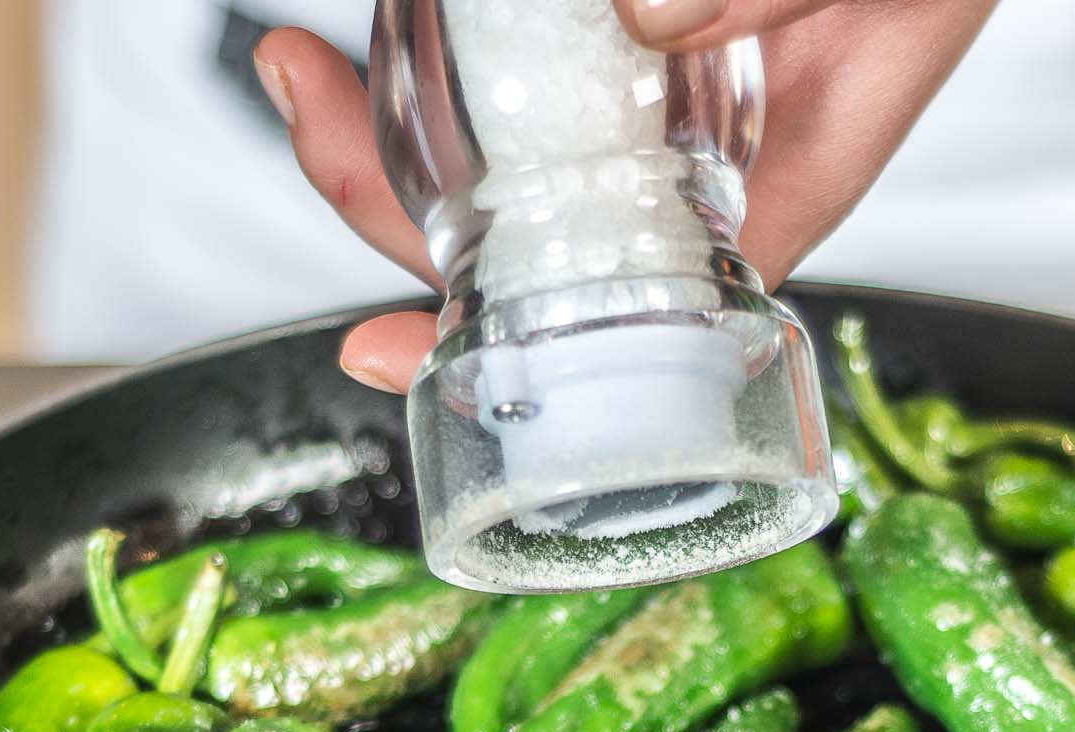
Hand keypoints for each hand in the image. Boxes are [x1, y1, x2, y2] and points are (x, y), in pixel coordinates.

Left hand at [253, 0, 998, 391]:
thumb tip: (644, 17)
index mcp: (777, 188)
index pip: (633, 311)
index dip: (507, 348)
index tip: (391, 355)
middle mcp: (696, 162)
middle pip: (520, 238)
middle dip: (385, 196)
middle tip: (304, 100)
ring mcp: (653, 96)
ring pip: (495, 158)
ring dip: (381, 126)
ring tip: (298, 62)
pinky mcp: (629, 37)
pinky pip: (517, 74)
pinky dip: (435, 60)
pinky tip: (374, 27)